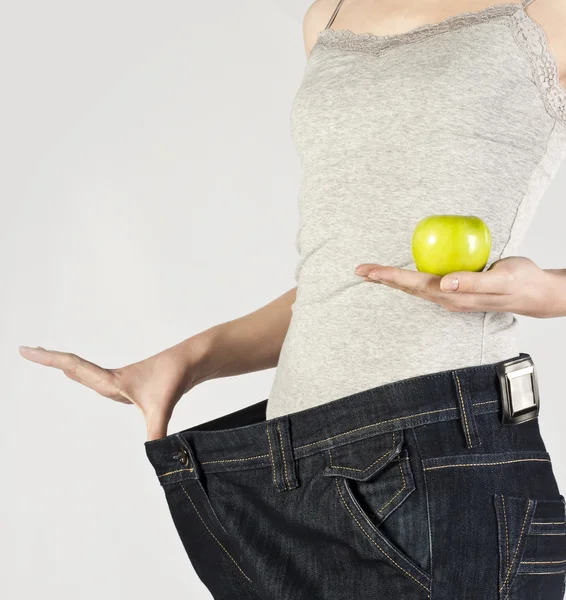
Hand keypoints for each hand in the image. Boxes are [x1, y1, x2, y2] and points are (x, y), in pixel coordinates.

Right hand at [18, 341, 204, 440]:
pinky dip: (83, 374)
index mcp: (113, 380)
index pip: (74, 367)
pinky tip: (79, 375)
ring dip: (66, 365)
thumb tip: (154, 453)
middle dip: (49, 359)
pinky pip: (99, 378)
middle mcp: (113, 378)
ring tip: (46, 358)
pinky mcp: (132, 384)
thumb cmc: (176, 376)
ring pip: (86, 372)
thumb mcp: (162, 407)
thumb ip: (156, 432)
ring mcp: (122, 380)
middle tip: (25, 350)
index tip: (26, 350)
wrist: (192, 361)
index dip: (48, 359)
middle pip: (75, 366)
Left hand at [354, 256, 561, 318]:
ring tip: (371, 273)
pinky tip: (400, 273)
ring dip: (391, 280)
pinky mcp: (454, 290)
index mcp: (452, 296)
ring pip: (413, 287)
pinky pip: (424, 283)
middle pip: (407, 287)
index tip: (371, 271)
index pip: (414, 284)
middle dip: (382, 279)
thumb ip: (472, 283)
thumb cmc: (519, 283)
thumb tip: (443, 283)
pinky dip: (407, 278)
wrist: (533, 293)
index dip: (391, 277)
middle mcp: (446, 298)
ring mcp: (449, 296)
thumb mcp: (500, 280)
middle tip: (359, 269)